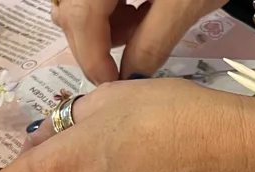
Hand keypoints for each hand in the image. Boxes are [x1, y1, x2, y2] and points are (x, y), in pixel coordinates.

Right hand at [52, 0, 226, 83]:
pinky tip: (139, 8)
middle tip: (129, 59)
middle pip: (72, 10)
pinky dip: (111, 7)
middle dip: (98, 43)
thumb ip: (152, 43)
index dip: (92, 57)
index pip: (79, 19)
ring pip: (78, 2)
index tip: (111, 82)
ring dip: (104, 25)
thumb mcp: (182, 5)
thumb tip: (130, 75)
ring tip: (141, 25)